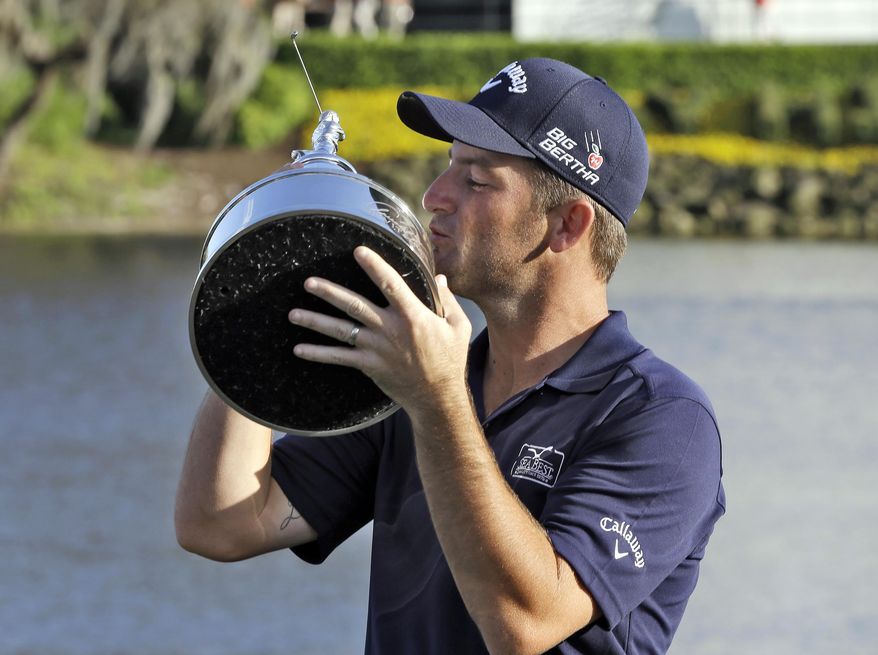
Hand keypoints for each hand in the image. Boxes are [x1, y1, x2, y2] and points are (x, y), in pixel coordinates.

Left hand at [288, 246, 471, 412]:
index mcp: (413, 315)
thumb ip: (448, 301)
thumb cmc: (450, 360)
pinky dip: (318, 353)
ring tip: (293, 313)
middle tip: (308, 282)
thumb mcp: (458, 327)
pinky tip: (299, 349)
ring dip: (315, 321)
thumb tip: (438, 277)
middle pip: (354, 304)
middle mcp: (390, 329)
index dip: (374, 265)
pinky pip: (339, 358)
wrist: (438, 397)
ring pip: (341, 330)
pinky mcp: (368, 365)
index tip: (358, 251)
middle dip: (329, 292)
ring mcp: (376, 348)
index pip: (390, 284)